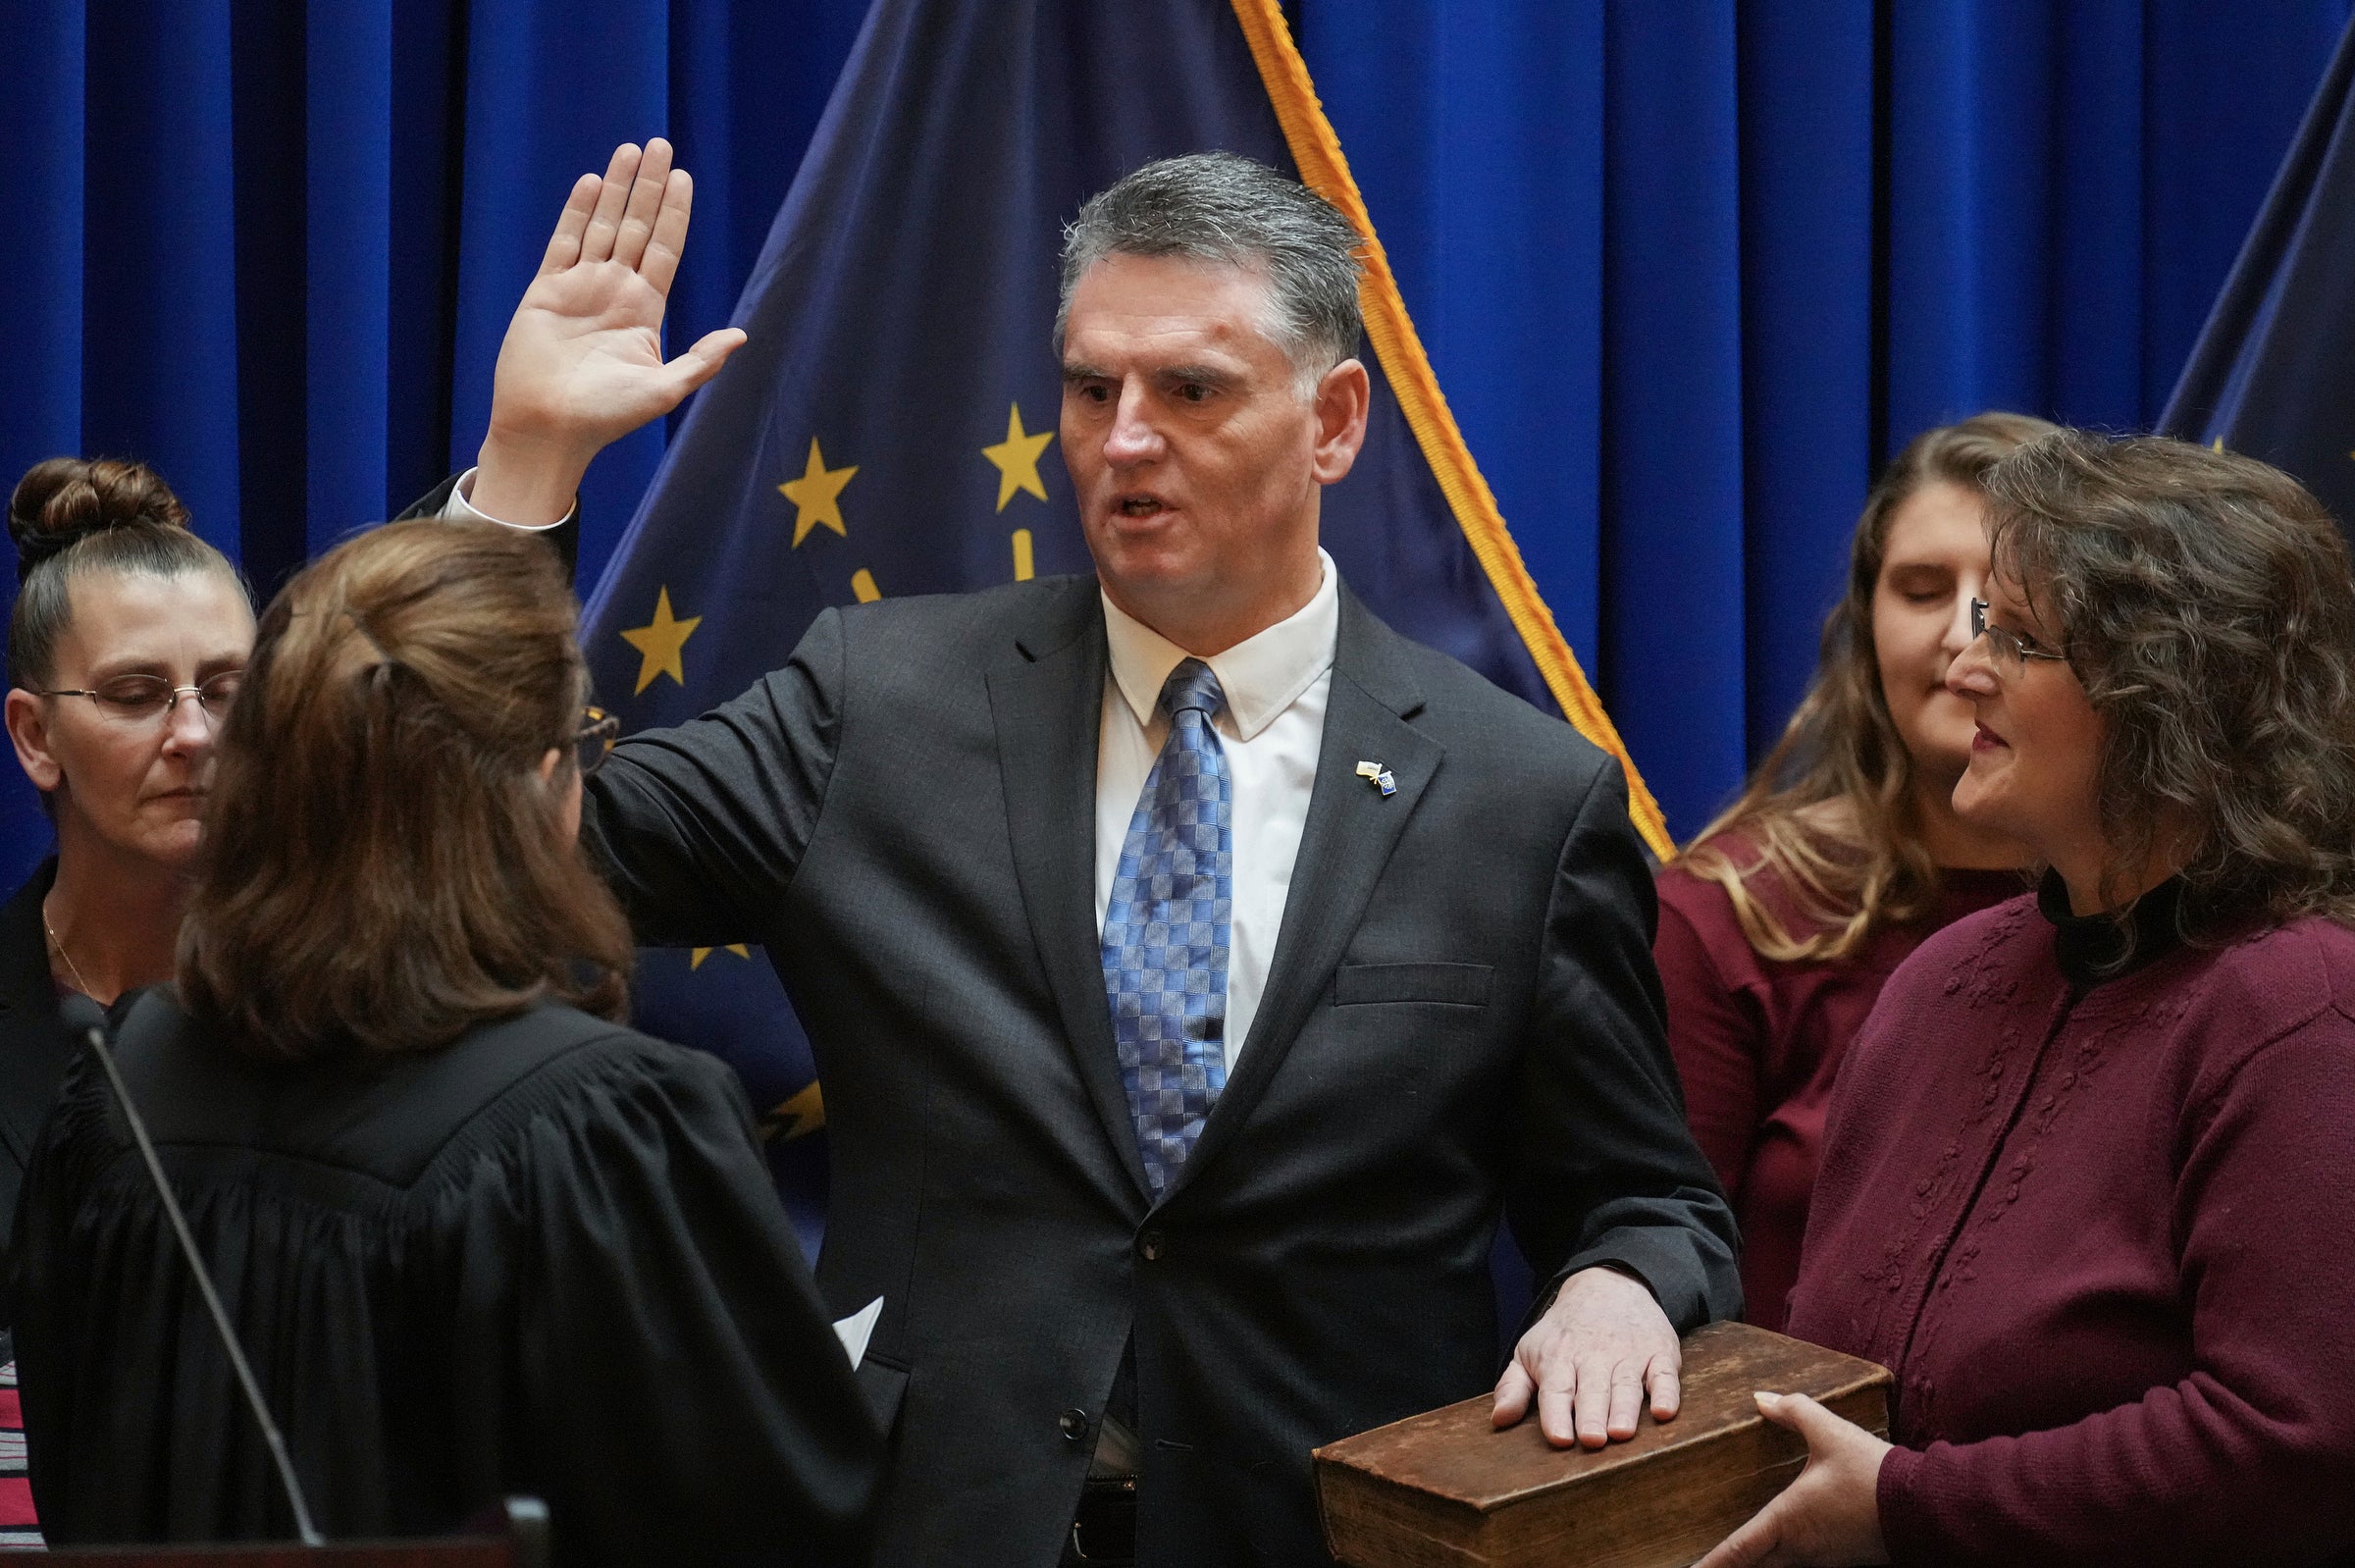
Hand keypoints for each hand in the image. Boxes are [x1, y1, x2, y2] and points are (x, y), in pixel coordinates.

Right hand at [472, 138, 750, 523]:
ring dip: (616, 187)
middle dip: (648, 187)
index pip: (664, 249)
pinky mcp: (546, 291)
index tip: (684, 177)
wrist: (549, 429)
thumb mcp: (664, 388)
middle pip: (635, 226)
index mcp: (644, 311)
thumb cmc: (607, 417)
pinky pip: (564, 242)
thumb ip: (700, 359)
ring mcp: (580, 288)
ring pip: (601, 225)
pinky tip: (592, 182)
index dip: (674, 213)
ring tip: (630, 149)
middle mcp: (614, 292)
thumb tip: (741, 335)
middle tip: (661, 144)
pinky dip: (577, 212)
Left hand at [1492, 1265, 1679, 1448]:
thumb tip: (1498, 1420)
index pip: (1556, 1390)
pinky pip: (1665, 1374)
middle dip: (1591, 1416)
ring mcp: (1629, 1354)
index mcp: (1559, 1359)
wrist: (1608, 1284)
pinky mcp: (1659, 1352)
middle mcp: (1594, 1356)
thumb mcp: (1530, 1352)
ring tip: (1621, 1432)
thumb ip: (1513, 1387)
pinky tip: (1664, 1411)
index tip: (1559, 1438)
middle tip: (1592, 1441)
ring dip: (1625, 1408)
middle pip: (1592, 1391)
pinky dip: (1667, 1392)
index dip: (1556, 1414)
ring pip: (1626, 1385)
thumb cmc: (1565, 1332)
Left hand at [1693, 1392, 1891, 1567]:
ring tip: (1740, 1558)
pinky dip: (1781, 1561)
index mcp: (1787, 1520)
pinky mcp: (1842, 1559)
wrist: (1923, 1507)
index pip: (1738, 1549)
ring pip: (1778, 1567)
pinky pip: (1802, 1565)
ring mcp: (1822, 1558)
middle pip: (1754, 1567)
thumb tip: (1760, 1398)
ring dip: (1757, 1564)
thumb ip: (1793, 1410)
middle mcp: (1800, 1547)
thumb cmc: (1872, 1472)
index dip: (1711, 1563)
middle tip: (1706, 1566)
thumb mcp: (1830, 1432)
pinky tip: (1779, 1552)